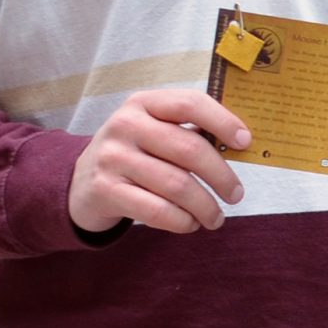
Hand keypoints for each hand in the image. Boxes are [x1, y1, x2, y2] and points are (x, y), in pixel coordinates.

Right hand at [67, 89, 247, 233]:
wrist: (81, 182)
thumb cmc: (137, 154)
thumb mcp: (155, 131)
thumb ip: (191, 132)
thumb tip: (244, 146)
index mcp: (144, 103)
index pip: (190, 103)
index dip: (223, 122)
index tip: (246, 143)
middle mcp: (126, 125)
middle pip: (190, 149)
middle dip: (222, 176)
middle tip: (236, 195)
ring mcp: (112, 158)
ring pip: (178, 185)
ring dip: (206, 207)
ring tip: (215, 217)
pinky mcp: (105, 190)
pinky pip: (157, 210)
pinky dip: (182, 221)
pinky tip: (190, 224)